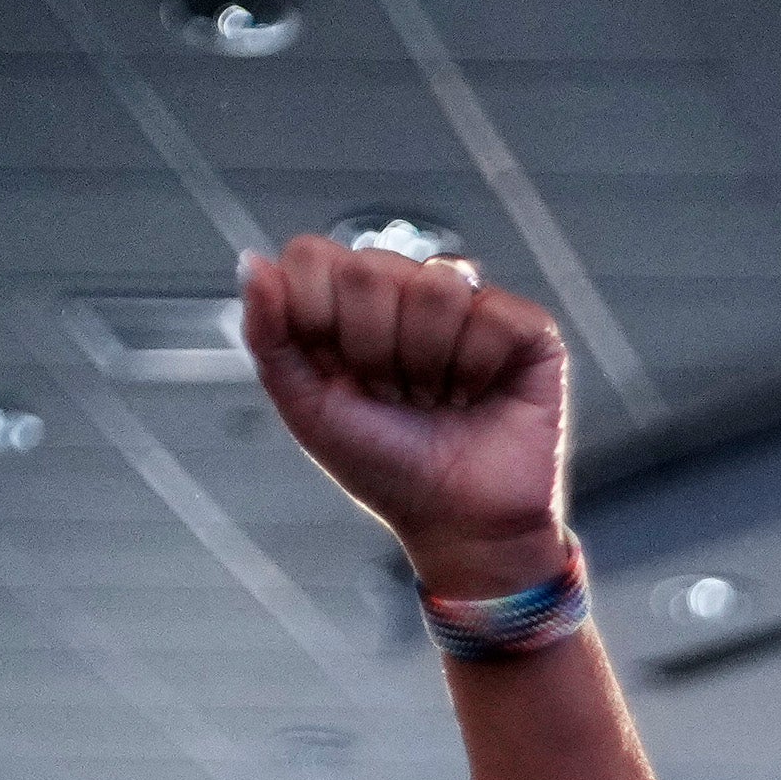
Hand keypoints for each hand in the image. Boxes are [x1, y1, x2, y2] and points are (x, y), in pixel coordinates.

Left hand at [240, 236, 569, 595]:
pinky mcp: (526, 328)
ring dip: (429, 363)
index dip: (318, 318)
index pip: (313, 257)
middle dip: (374, 349)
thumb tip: (254, 262)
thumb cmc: (385, 467)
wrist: (456, 523)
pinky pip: (494, 313)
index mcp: (349, 301)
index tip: (338, 374)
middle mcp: (407, 290)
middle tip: (394, 394)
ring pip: (436, 286)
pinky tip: (479, 394)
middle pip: (369, 268)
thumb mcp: (307, 407)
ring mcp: (469, 304)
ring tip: (437, 397)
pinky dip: (479, 368)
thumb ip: (269, 335)